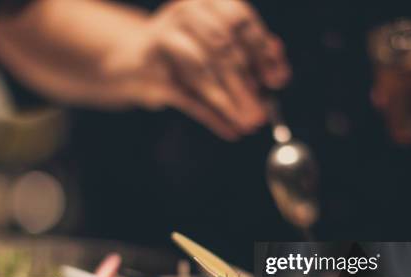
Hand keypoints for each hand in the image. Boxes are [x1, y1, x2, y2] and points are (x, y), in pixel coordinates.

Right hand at [121, 0, 290, 139]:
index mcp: (206, 0)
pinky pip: (186, 96)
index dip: (263, 53)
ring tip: (249, 122)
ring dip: (230, 102)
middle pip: (222, 46)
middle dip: (246, 83)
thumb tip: (279, 65)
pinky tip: (230, 129)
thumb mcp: (218, 43)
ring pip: (202, 71)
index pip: (241, 21)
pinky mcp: (149, 68)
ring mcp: (163, 37)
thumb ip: (249, 50)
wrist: (131, 59)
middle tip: (263, 111)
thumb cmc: (183, 50)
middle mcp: (184, 12)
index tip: (278, 80)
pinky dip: (211, 117)